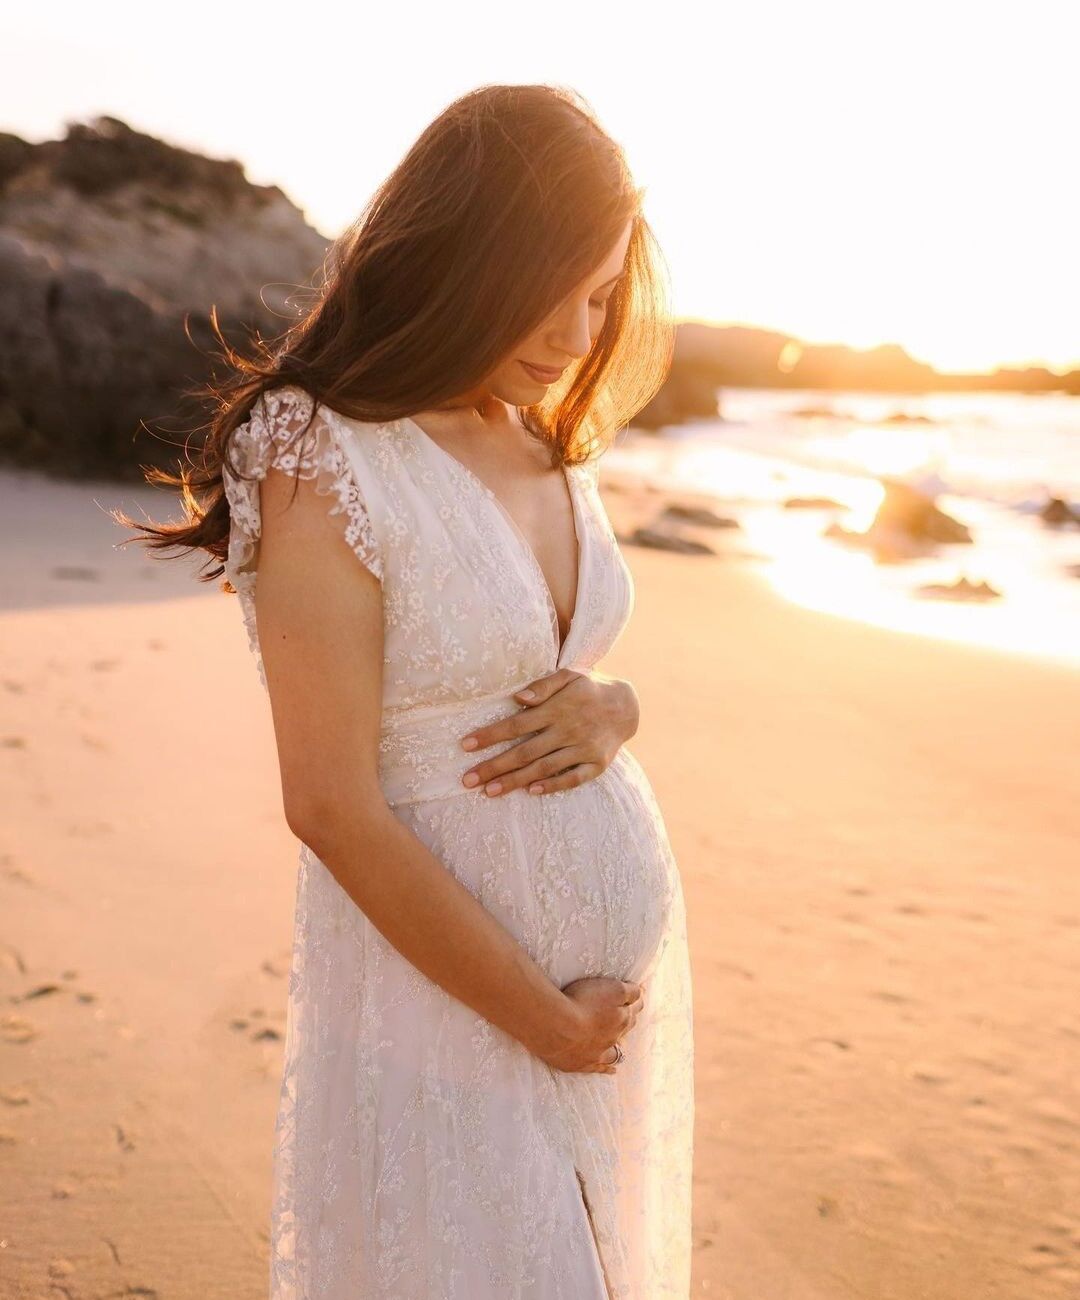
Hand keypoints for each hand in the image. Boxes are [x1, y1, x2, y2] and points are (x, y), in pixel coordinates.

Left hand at [459, 669, 639, 796]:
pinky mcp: (597, 764)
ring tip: (489, 792)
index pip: (516, 725)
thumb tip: (517, 698)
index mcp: (557, 708)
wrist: (627, 706)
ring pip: (543, 768)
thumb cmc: (588, 688)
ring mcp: (583, 749)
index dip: (490, 736)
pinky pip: (573, 778)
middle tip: (467, 780)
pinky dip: (553, 786)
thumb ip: (543, 686)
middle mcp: (568, 730)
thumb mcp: (568, 675)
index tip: (465, 745)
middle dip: (494, 767)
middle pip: (525, 752)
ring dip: (515, 781)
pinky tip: (531, 792)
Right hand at [531, 976, 643, 1073]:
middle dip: (628, 1020)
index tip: (637, 995)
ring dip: (620, 1048)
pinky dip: (607, 1069)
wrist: (557, 1027)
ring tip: (623, 1047)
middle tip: (628, 1014)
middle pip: (626, 1028)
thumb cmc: (583, 1002)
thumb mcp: (613, 989)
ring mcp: (597, 1053)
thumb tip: (641, 993)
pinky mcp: (581, 1064)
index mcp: (621, 1018)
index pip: (634, 1006)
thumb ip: (629, 991)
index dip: (635, 999)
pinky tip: (613, 1071)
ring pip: (616, 1052)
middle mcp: (613, 1037)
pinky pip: (599, 1068)